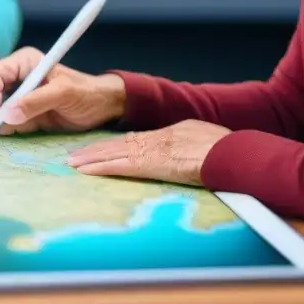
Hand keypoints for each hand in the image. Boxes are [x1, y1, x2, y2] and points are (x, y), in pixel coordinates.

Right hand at [0, 47, 125, 134]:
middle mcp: (17, 77)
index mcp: (24, 62)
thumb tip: (7, 116)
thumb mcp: (64, 94)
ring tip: (2, 135)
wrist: (102, 108)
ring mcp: (18, 96)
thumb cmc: (87, 93)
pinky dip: (5, 130)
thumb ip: (36, 102)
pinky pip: (5, 122)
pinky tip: (11, 136)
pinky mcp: (22, 113)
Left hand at [67, 120, 231, 185]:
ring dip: (90, 158)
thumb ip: (195, 148)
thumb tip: (195, 155)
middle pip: (120, 144)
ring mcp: (151, 150)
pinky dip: (99, 168)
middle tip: (76, 154)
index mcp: (172, 133)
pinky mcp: (148, 163)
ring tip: (72, 162)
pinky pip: (118, 166)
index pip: (139, 140)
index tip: (104, 148)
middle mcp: (156, 138)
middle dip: (97, 150)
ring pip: (113, 153)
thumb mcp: (209, 143)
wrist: (231, 152)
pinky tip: (84, 171)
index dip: (119, 145)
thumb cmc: (229, 151)